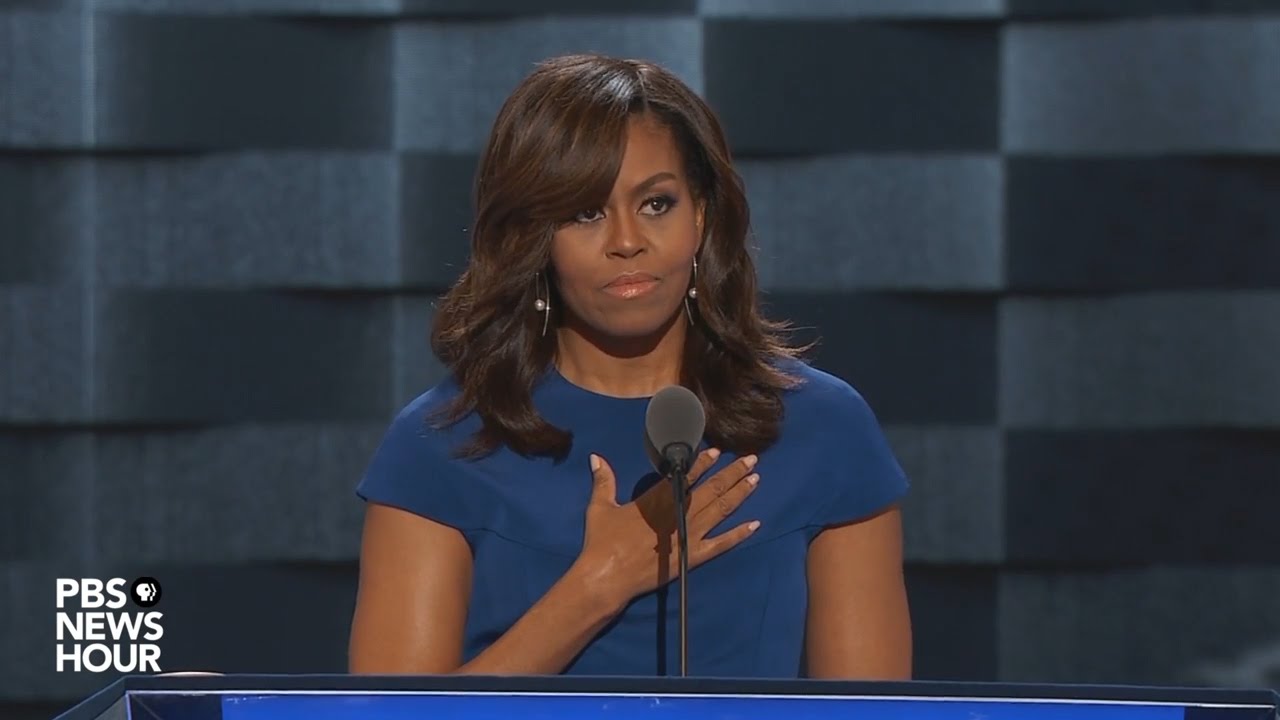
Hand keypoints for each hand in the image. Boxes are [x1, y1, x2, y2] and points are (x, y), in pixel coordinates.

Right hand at [573, 449, 761, 613]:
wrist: (607, 576)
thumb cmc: (602, 541)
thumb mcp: (600, 507)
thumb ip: (604, 480)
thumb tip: (596, 457)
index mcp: (659, 498)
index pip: (687, 475)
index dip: (704, 462)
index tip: (718, 451)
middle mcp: (679, 513)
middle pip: (712, 489)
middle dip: (733, 472)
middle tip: (751, 459)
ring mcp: (689, 535)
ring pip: (721, 510)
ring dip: (739, 494)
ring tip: (755, 480)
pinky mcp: (693, 556)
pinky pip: (722, 544)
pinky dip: (739, 534)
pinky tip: (755, 525)